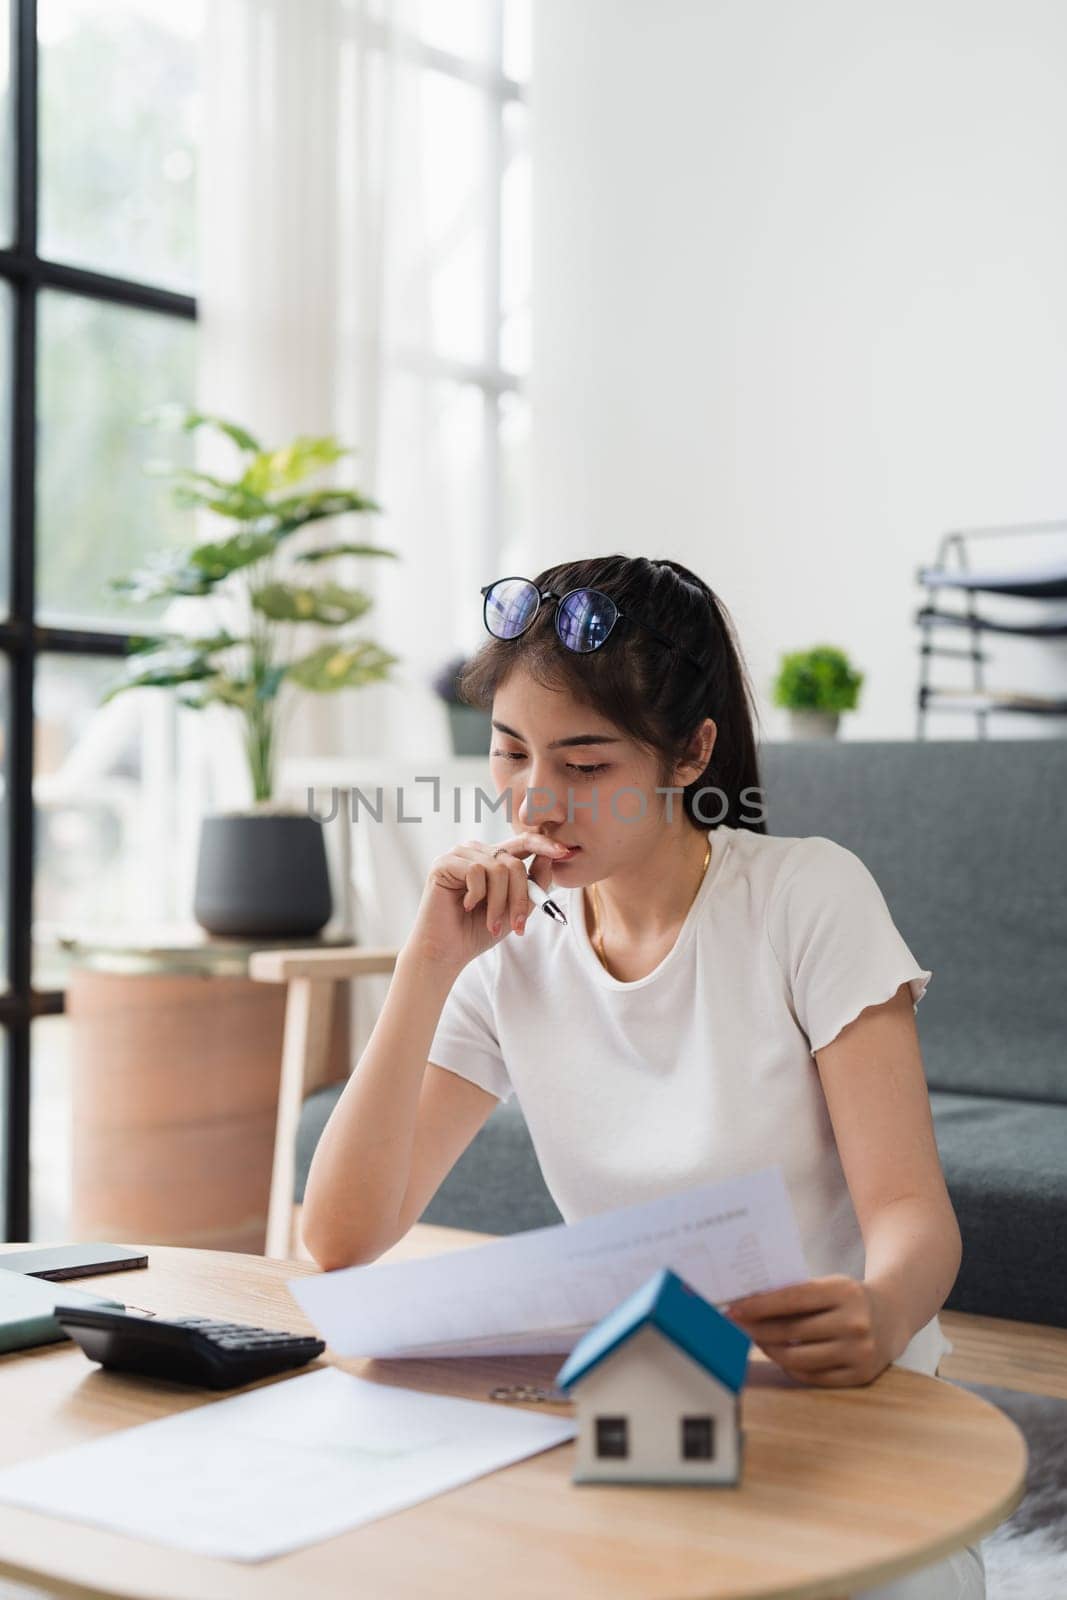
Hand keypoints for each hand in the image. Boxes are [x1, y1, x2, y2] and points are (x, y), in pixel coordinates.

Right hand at [404, 832, 569, 971]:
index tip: (566, 852)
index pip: (523, 842)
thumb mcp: (515, 908)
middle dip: (520, 897)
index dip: (545, 844)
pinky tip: (467, 906)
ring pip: (498, 868)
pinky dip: (477, 895)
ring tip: (491, 924)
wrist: (447, 952)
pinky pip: (476, 871)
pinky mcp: (444, 863)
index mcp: (494, 858)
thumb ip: (532, 884)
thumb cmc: (478, 931)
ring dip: (499, 902)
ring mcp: (459, 855)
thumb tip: (552, 857)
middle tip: (518, 925)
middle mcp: (477, 851)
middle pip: (514, 861)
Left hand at [722, 1275, 895, 1386]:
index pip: (792, 1299)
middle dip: (758, 1328)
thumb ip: (797, 1295)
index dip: (759, 1305)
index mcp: (845, 1292)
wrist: (893, 1315)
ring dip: (770, 1349)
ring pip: (798, 1357)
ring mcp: (859, 1352)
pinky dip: (791, 1367)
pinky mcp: (860, 1375)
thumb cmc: (849, 1298)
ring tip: (757, 1340)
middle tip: (737, 1326)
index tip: (735, 1308)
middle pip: (792, 1330)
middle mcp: (854, 1323)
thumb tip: (750, 1306)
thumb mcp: (830, 1285)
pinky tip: (780, 1355)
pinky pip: (813, 1376)